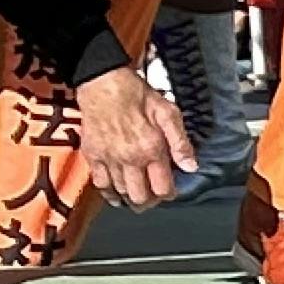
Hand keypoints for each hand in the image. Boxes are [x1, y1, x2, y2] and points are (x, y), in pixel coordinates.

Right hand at [73, 63, 198, 209]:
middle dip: (150, 201)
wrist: (102, 82)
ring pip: (121, 193)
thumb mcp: (168, 112)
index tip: (170, 189)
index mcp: (150, 148)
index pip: (163, 189)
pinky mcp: (93, 155)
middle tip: (154, 195)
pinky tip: (115, 193)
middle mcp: (129, 158)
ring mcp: (109, 159)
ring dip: (131, 197)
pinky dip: (109, 193)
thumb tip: (191, 166)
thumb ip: (180, 142)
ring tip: (138, 193)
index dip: (169, 194)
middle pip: (140, 197)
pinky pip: (100, 184)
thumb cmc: (135, 93)